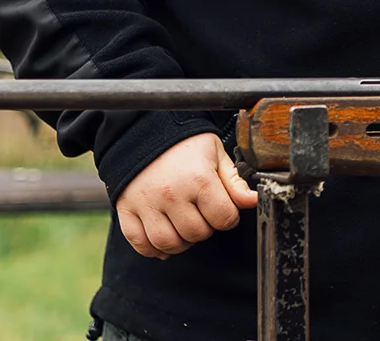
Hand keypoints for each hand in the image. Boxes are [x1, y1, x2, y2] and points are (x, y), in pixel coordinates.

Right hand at [115, 132, 258, 258]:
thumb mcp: (215, 154)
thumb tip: (252, 200)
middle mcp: (171, 193)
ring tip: (184, 227)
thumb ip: (234, 181)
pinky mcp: (127, 209)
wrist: (144, 130)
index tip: (223, 210)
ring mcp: (146, 203)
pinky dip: (153, 249)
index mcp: (198, 179)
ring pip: (168, 243)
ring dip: (181, 242)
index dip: (228, 217)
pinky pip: (140, 243)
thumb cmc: (184, 143)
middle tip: (202, 214)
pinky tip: (164, 240)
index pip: (223, 218)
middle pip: (197, 234)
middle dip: (205, 228)